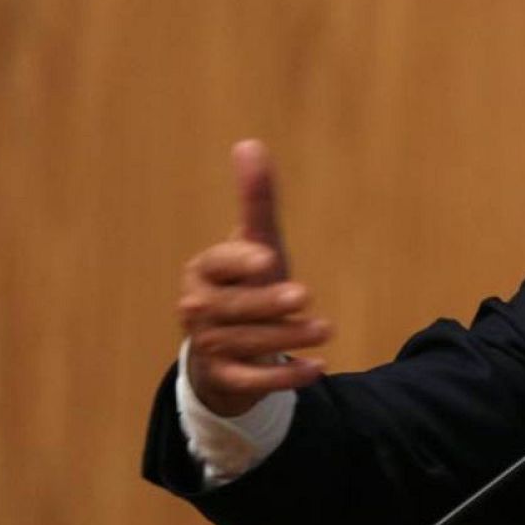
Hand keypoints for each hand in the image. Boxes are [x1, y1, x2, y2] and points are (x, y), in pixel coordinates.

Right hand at [178, 140, 331, 416]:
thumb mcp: (256, 244)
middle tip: (304, 296)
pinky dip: (284, 377)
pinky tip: (317, 368)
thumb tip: (250, 144)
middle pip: (234, 306)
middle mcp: (198, 308)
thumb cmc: (246, 284)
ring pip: (247, 342)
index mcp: (204, 270)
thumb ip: (256, 202)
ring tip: (326, 329)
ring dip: (288, 338)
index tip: (269, 259)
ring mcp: (207, 345)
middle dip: (268, 303)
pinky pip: (251, 380)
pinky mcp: (224, 378)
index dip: (243, 262)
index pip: (221, 263)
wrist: (225, 348)